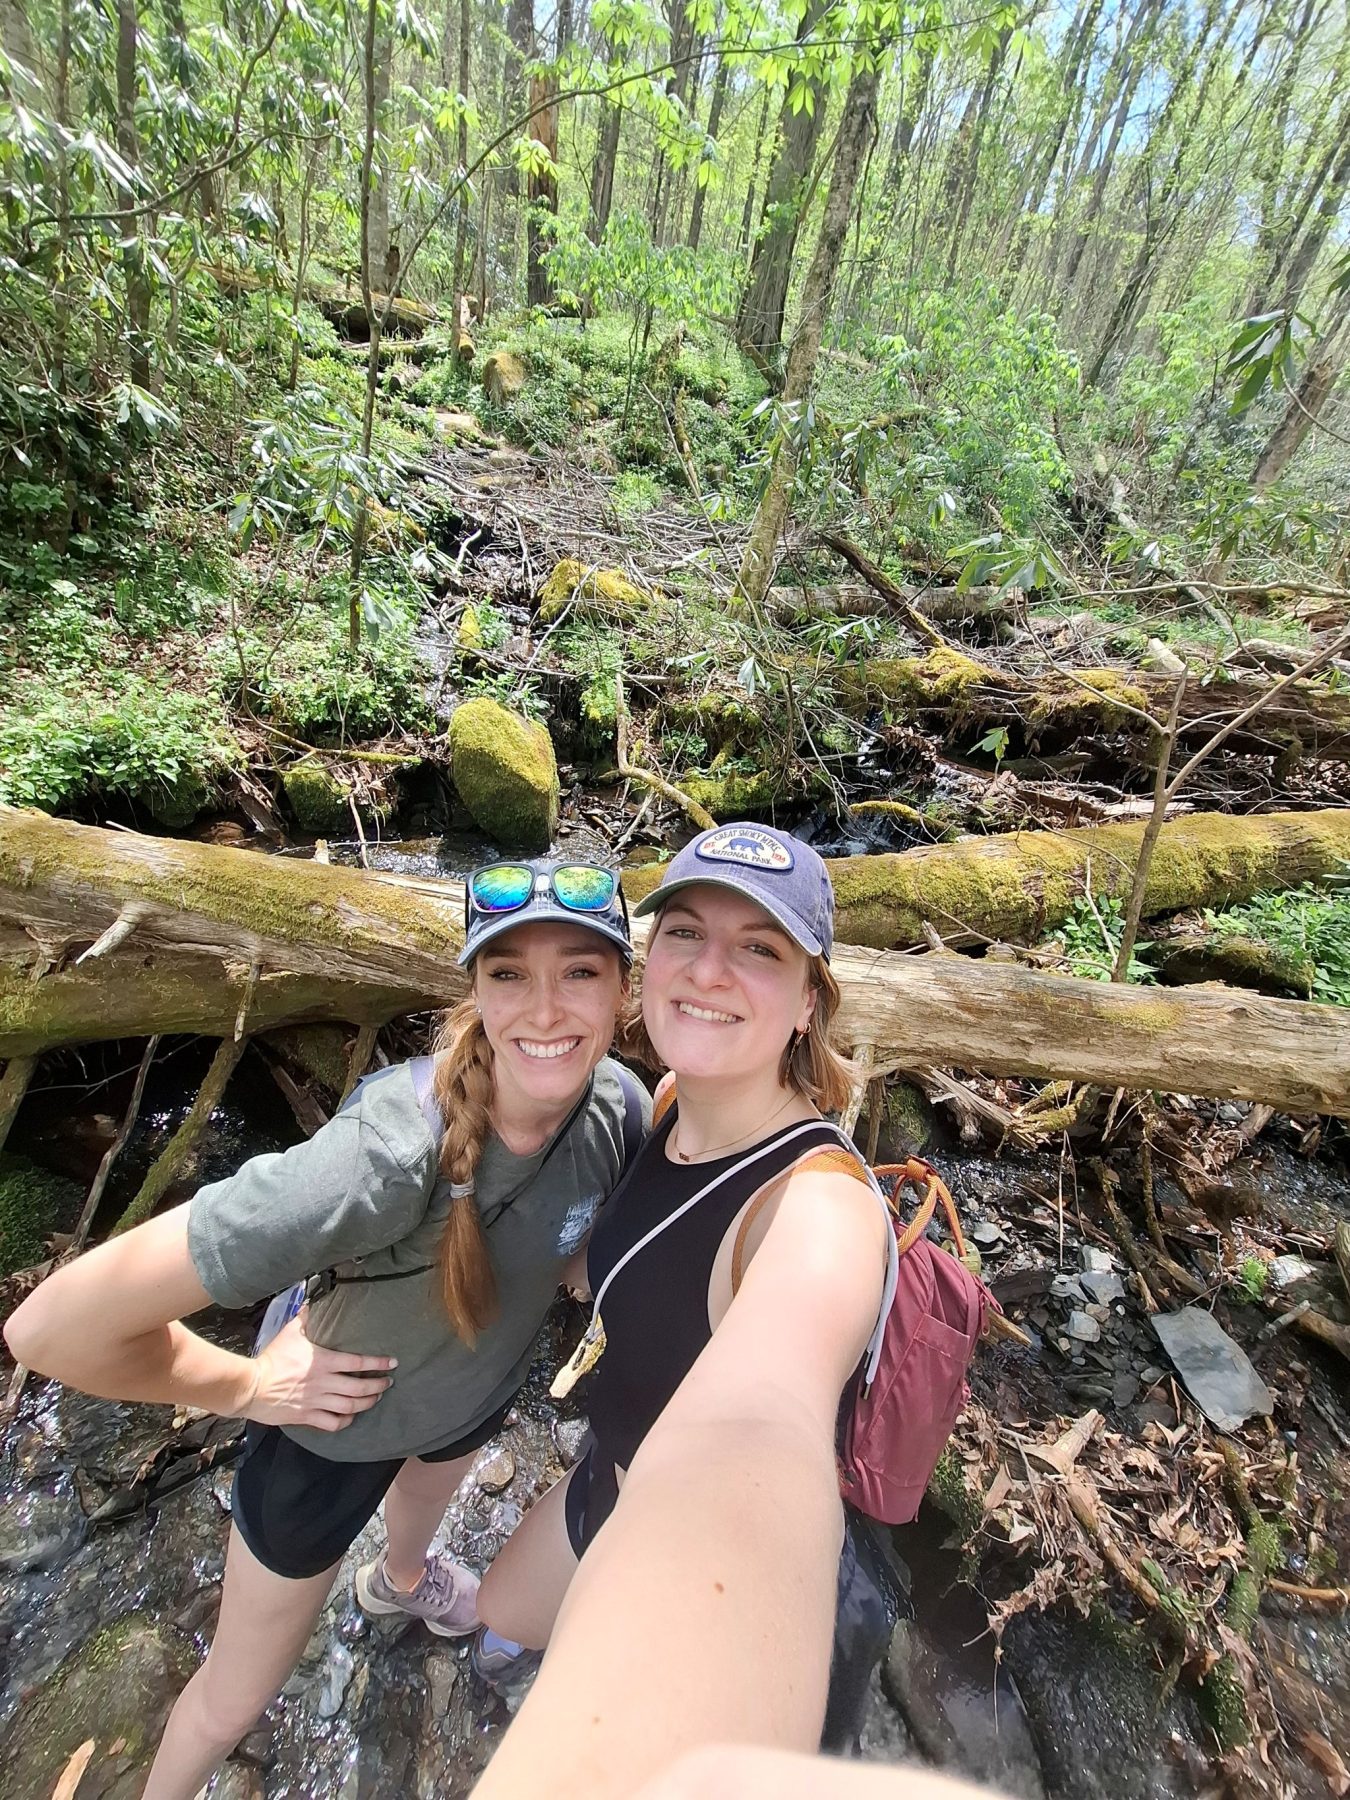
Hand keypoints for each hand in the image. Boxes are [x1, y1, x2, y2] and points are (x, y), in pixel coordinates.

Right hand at [245, 1306, 396, 1430]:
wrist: (251, 1386)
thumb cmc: (272, 1358)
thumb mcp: (290, 1332)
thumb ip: (305, 1318)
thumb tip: (313, 1301)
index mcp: (323, 1361)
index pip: (358, 1362)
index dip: (378, 1363)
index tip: (392, 1363)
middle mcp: (324, 1383)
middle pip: (360, 1387)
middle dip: (378, 1386)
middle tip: (387, 1383)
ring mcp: (316, 1401)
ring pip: (350, 1406)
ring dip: (367, 1403)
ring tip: (376, 1398)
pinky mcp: (307, 1417)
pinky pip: (333, 1423)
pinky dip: (346, 1421)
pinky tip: (351, 1416)